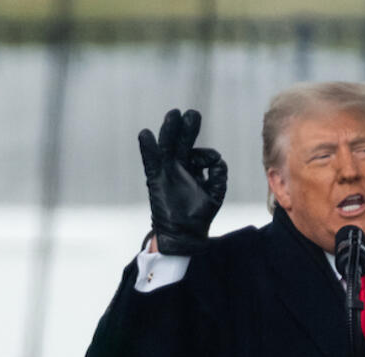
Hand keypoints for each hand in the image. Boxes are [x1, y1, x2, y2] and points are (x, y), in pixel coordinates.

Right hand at [138, 109, 227, 254]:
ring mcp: (166, 172)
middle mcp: (179, 167)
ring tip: (173, 115)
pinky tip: (145, 135)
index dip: (207, 156)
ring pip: (166, 146)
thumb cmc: (199, 216)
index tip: (209, 163)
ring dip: (169, 131)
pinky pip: (150, 161)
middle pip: (181, 142)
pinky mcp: (155, 179)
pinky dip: (147, 148)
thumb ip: (219, 175)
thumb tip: (217, 158)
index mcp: (194, 169)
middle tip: (191, 114)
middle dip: (186, 128)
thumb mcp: (215, 193)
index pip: (200, 154)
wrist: (183, 234)